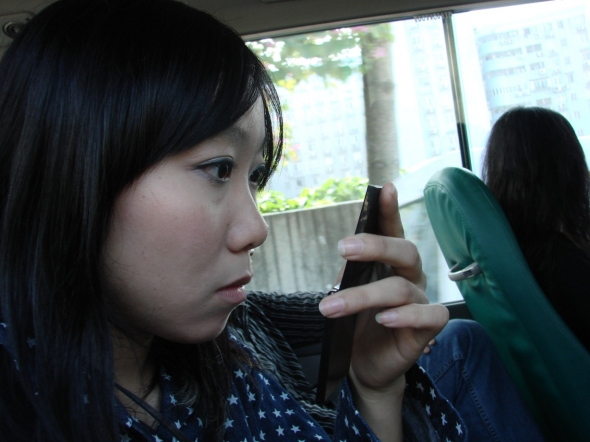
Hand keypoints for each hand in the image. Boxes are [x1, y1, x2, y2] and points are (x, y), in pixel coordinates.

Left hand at [319, 182, 447, 432]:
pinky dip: (404, 315)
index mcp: (391, 263)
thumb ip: (352, 271)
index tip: (384, 188)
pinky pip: (428, 315)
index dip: (390, 210)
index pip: (394, 230)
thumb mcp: (350, 292)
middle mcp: (410, 277)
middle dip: (375, 245)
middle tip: (343, 249)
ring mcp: (420, 301)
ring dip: (362, 296)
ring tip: (331, 307)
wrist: (365, 364)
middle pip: (404, 250)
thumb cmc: (357, 323)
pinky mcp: (428, 328)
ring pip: (399, 288)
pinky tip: (383, 320)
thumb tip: (347, 250)